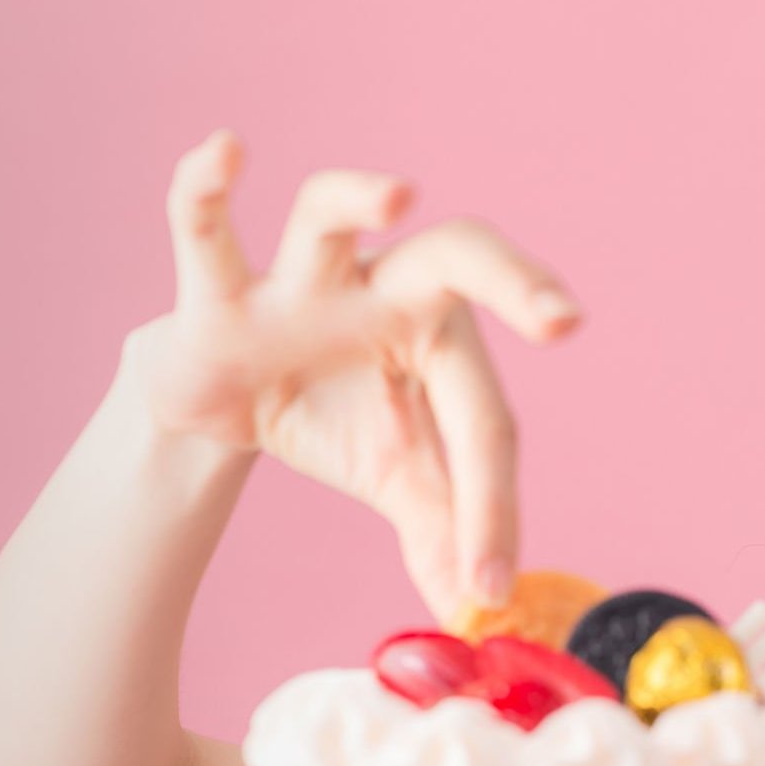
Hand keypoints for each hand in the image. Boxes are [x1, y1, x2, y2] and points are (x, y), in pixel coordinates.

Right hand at [124, 127, 584, 624]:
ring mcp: (300, 281)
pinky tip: (223, 152)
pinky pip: (206, 230)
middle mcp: (384, 290)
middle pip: (459, 255)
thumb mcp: (400, 484)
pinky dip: (203, 190)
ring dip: (356, 197)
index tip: (490, 583)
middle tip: (561, 319)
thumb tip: (481, 614)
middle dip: (511, 276)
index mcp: (444, 337)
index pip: (483, 419)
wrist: (223, 404)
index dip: (491, 506)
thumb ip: (444, 539)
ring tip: (400, 193)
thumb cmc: (337, 420)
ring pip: (328, 214)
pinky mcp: (216, 290)